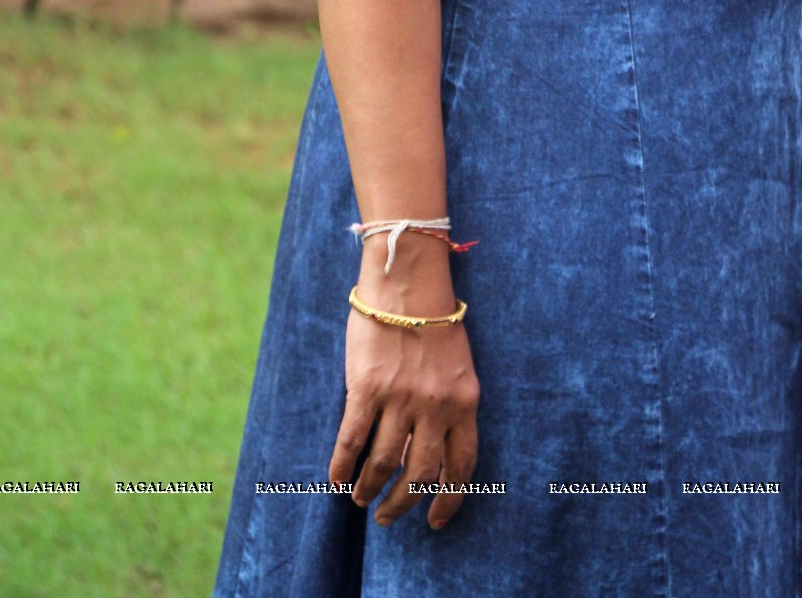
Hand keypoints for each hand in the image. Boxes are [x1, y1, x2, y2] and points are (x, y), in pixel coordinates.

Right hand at [329, 234, 479, 530]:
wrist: (407, 281)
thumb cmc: (433, 318)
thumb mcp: (458, 365)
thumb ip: (451, 404)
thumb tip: (432, 446)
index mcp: (465, 401)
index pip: (462, 467)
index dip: (448, 501)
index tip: (435, 520)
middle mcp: (435, 406)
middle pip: (420, 474)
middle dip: (403, 504)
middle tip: (389, 517)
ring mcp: (401, 399)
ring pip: (384, 463)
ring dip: (370, 489)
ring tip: (361, 500)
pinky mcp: (367, 388)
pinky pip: (353, 440)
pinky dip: (343, 466)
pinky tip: (336, 480)